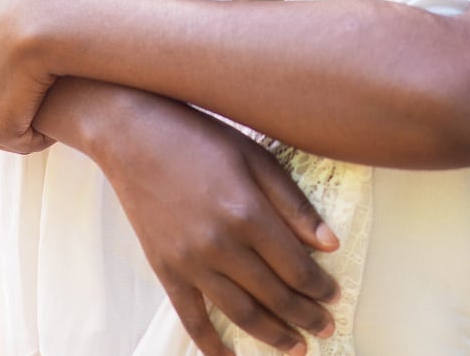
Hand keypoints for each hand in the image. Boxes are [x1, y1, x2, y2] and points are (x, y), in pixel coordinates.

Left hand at [0, 0, 55, 152]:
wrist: (39, 23)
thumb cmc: (16, 5)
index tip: (18, 79)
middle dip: (8, 115)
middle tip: (35, 88)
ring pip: (6, 134)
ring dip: (27, 124)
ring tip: (47, 97)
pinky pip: (24, 142)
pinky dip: (41, 134)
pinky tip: (54, 107)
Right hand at [83, 87, 340, 355]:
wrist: (134, 134)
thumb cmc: (200, 137)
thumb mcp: (255, 156)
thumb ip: (293, 203)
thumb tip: (331, 244)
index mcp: (248, 213)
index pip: (296, 267)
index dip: (320, 287)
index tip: (335, 295)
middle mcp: (221, 245)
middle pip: (274, 295)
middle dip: (305, 316)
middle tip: (327, 328)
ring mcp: (190, 261)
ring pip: (240, 314)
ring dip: (272, 335)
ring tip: (296, 347)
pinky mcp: (165, 269)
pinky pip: (192, 318)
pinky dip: (212, 345)